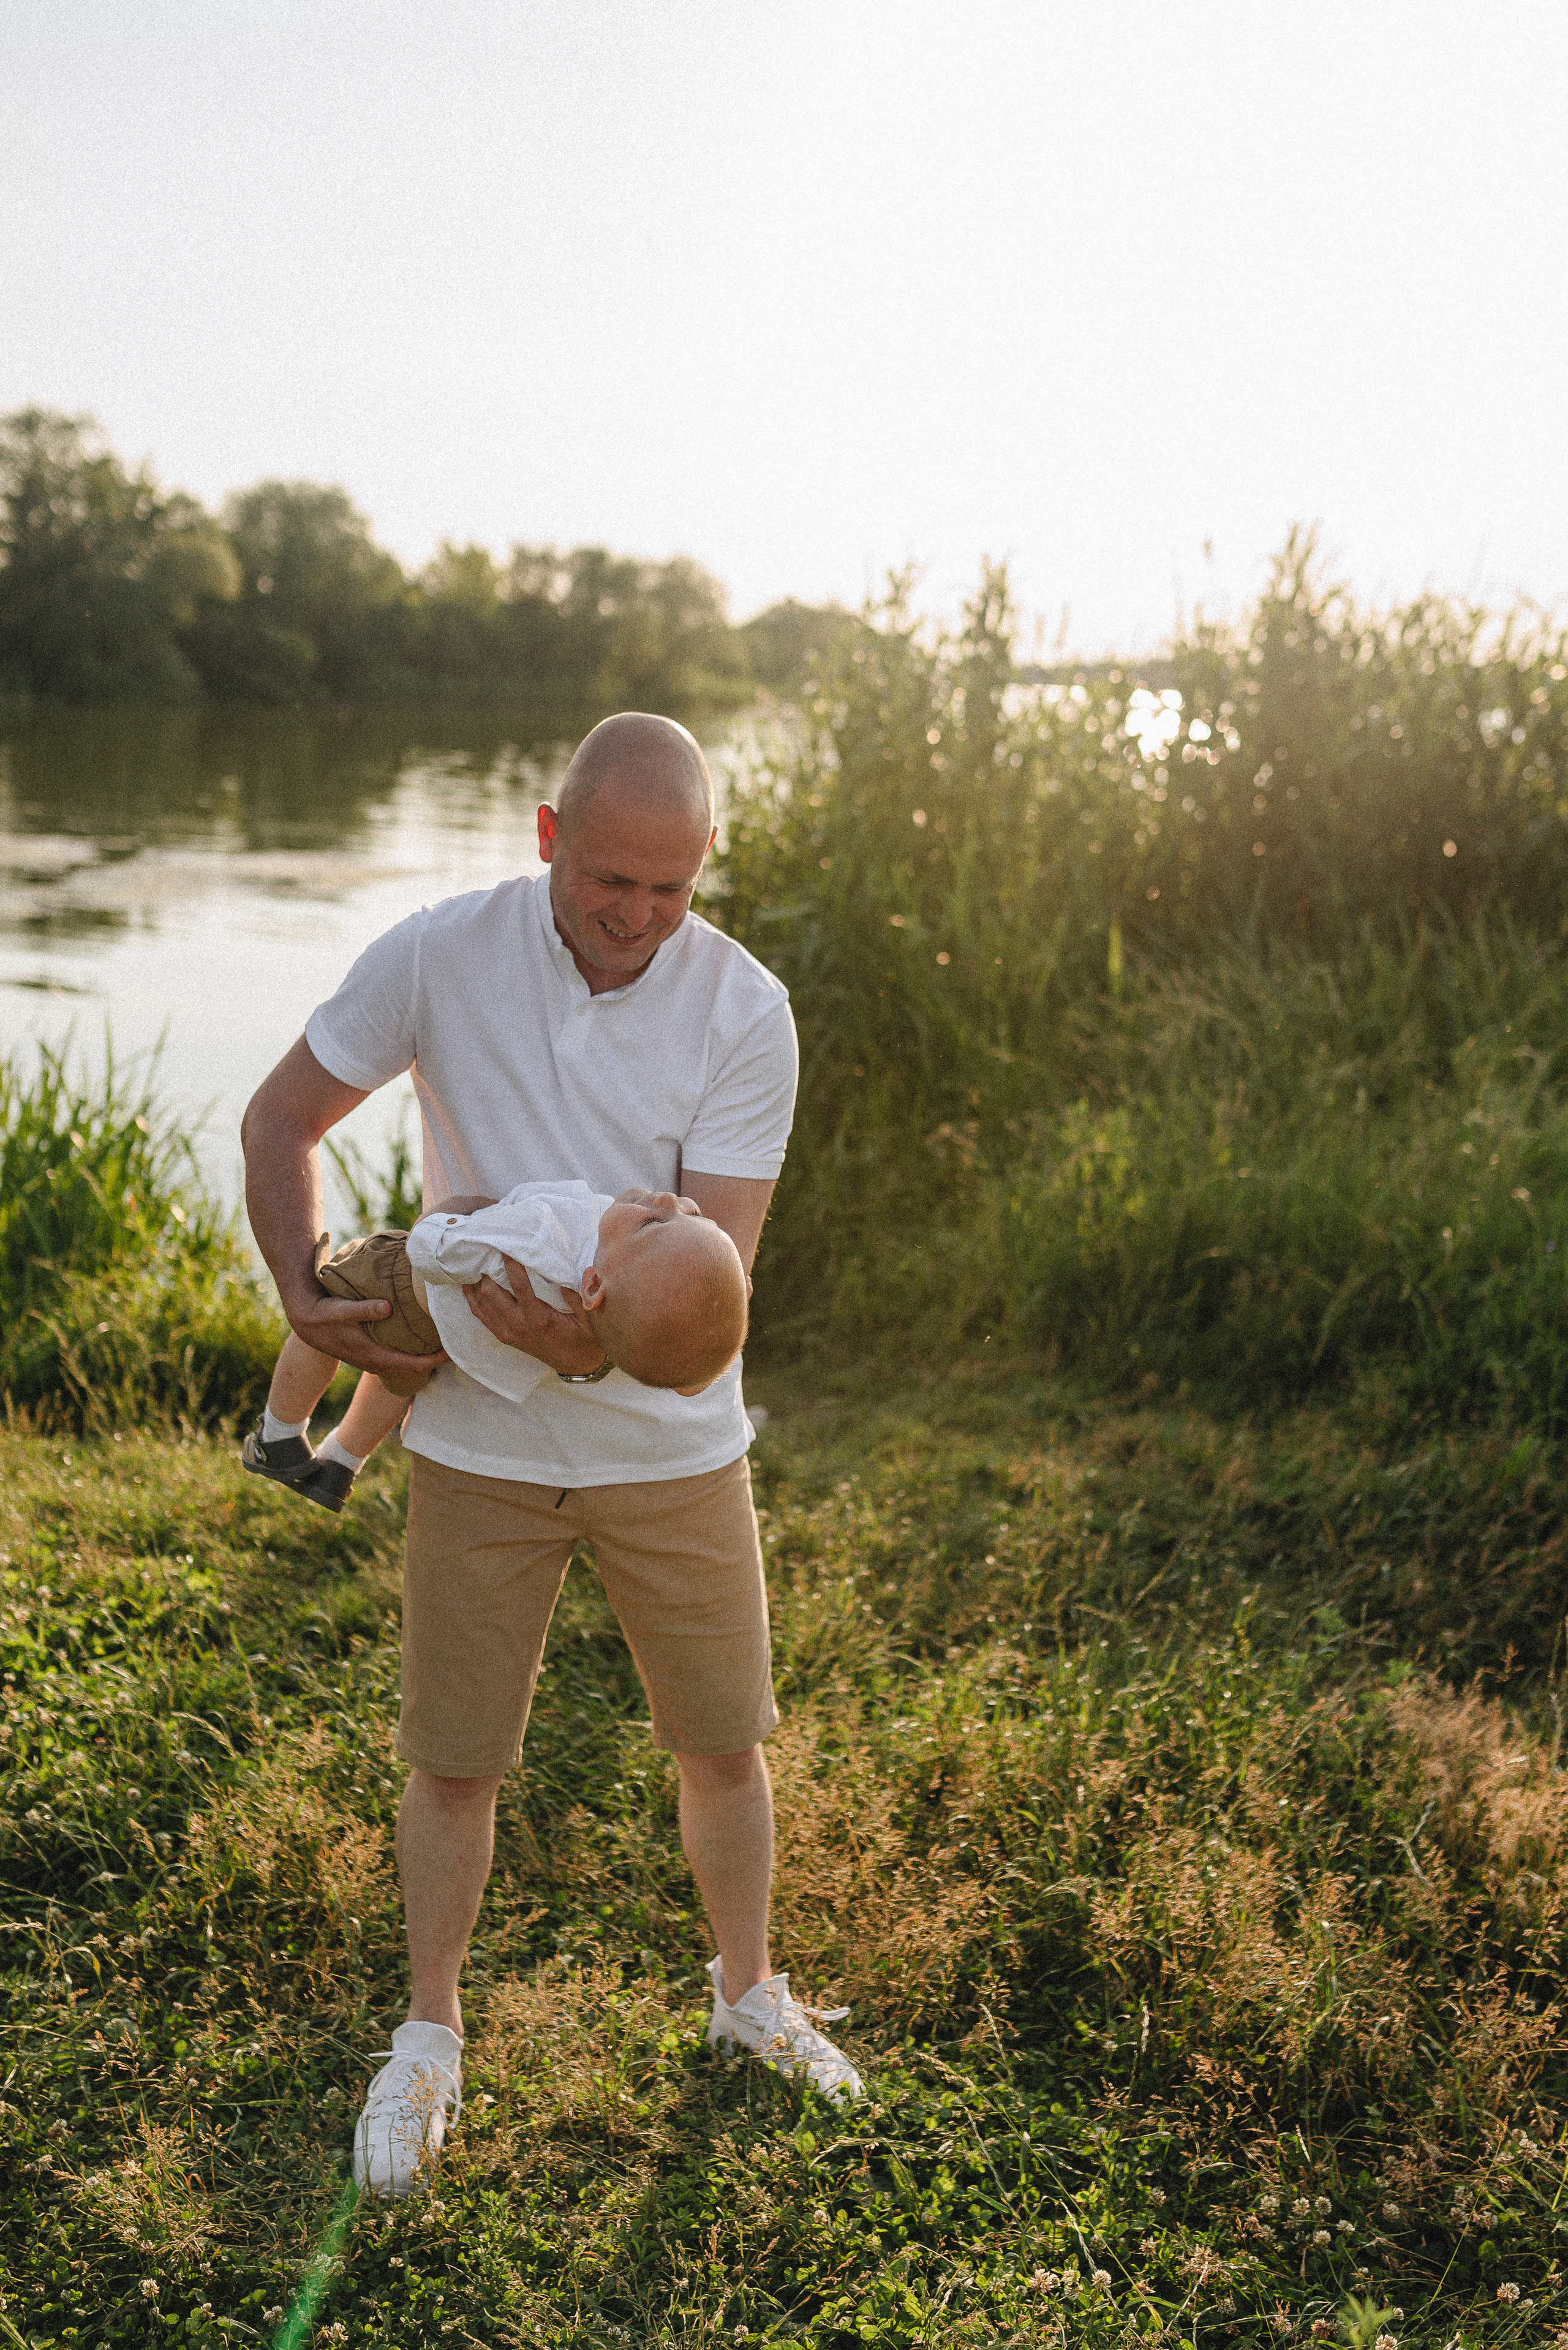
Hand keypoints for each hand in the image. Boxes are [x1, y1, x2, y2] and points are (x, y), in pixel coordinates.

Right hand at [285, 1290, 446, 1390]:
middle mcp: (374, 1361)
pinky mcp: (368, 1351)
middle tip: (454, 1346)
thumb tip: (388, 1307)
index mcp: (372, 1355)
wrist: (304, 1321)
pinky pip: (395, 1356)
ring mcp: (371, 1358)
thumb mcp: (340, 1309)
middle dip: (432, 1360)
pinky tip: (419, 1339)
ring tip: (441, 1343)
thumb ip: (363, 1309)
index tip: (451, 1352)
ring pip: (403, 1364)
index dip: (432, 1361)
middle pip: (411, 1368)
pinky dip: (409, 1352)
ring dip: (421, 1356)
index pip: (410, 1365)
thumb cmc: (323, 1314)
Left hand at [462, 1254, 608, 1376]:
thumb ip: (579, 1297)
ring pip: (482, 1302)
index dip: (511, 1265)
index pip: (520, 1287)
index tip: (506, 1245)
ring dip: (477, 1281)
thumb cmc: (585, 1339)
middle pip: (492, 1293)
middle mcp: (519, 1326)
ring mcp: (508, 1332)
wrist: (577, 1365)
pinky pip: (480, 1315)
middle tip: (486, 1248)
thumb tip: (577, 1272)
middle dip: (487, 1269)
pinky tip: (468, 1283)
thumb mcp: (590, 1319)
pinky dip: (472, 1298)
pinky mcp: (504, 1336)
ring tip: (476, 1259)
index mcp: (539, 1319)